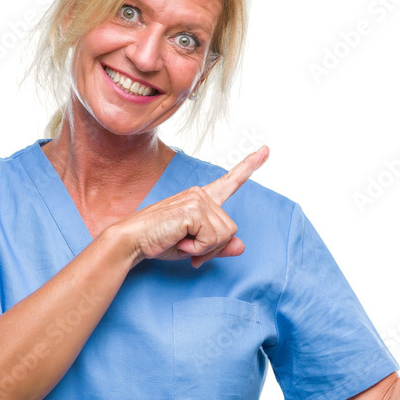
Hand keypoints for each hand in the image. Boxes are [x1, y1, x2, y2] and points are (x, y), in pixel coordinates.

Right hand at [113, 145, 269, 268]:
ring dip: (204, 249)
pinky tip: (180, 241)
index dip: (250, 166)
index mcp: (202, 198)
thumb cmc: (160, 241)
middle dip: (212, 247)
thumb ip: (218, 245)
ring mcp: (198, 198)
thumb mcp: (195, 246)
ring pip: (224, 235)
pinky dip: (197, 249)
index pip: (230, 181)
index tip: (266, 150)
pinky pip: (212, 239)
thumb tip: (241, 246)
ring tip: (181, 242)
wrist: (133, 241)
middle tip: (188, 248)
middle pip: (230, 229)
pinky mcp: (194, 208)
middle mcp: (201, 194)